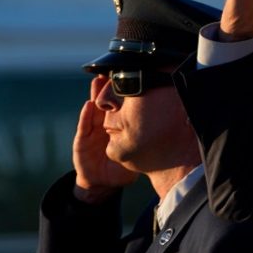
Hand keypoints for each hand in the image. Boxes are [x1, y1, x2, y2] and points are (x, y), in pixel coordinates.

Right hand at [72, 75, 138, 201]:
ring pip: (92, 109)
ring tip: (98, 80)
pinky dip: (85, 116)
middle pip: (105, 102)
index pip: (119, 105)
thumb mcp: (137, 152)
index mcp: (115, 125)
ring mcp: (91, 131)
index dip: (122, 92)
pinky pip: (83, 127)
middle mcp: (102, 124)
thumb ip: (147, 141)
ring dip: (94, 95)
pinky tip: (89, 105)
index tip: (129, 75)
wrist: (102, 183)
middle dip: (107, 86)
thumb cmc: (120, 166)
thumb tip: (171, 130)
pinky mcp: (81, 142)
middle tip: (112, 70)